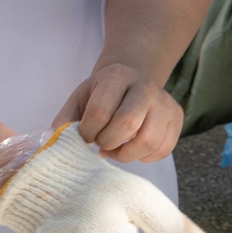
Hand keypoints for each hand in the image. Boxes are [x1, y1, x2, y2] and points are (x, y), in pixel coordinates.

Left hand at [53, 62, 184, 163]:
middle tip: (100, 143)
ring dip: (126, 154)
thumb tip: (55, 147)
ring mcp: (165, 102)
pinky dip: (144, 157)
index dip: (87, 133)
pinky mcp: (176, 118)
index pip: (100, 113)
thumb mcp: (79, 100)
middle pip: (128, 124)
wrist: (131, 83)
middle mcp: (145, 85)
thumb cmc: (100, 97)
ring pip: (149, 141)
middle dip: (108, 142)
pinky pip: (163, 149)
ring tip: (114, 149)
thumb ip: (64, 122)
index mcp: (116, 75)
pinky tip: (131, 148)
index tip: (85, 135)